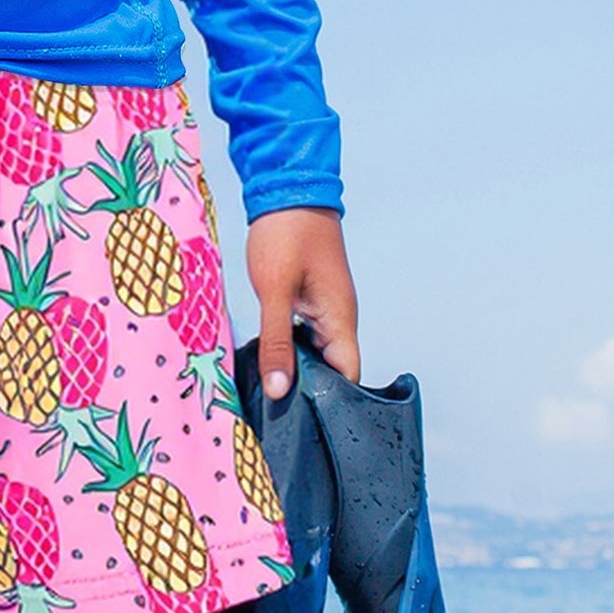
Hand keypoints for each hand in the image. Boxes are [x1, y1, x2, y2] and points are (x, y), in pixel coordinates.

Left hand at [245, 207, 357, 400]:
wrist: (287, 189)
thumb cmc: (285, 236)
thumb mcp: (274, 292)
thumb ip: (277, 342)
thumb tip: (279, 390)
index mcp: (340, 320)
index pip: (347, 378)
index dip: (330, 404)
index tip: (302, 423)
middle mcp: (339, 318)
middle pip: (332, 370)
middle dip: (309, 391)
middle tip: (276, 414)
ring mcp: (326, 307)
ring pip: (316, 353)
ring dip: (296, 368)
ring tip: (268, 392)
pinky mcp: (310, 298)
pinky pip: (305, 334)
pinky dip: (289, 347)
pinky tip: (266, 356)